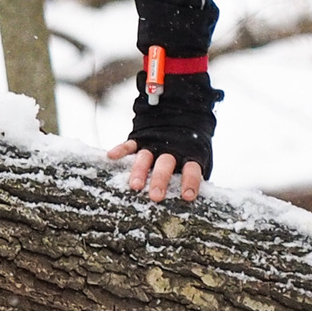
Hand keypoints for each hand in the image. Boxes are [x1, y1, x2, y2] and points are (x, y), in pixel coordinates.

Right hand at [108, 68, 217, 201]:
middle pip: (165, 165)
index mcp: (188, 155)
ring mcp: (154, 144)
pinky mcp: (140, 139)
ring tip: (135, 185)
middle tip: (156, 196)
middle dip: (160, 180)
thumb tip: (196, 198)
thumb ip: (197, 174)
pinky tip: (111, 156)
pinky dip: (120, 149)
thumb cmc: (190, 145)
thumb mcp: (200, 157)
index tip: (188, 196)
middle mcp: (171, 151)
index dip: (190, 181)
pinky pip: (129, 144)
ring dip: (139, 171)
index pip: (191, 169)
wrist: (180, 112)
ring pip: (145, 158)